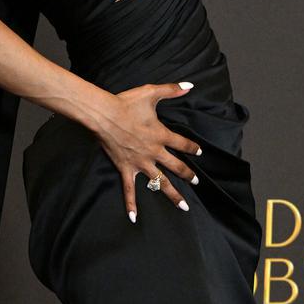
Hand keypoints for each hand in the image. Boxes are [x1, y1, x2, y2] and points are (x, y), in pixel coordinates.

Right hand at [94, 81, 202, 221]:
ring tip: (183, 206)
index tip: (199, 152)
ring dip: (172, 194)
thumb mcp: (151, 93)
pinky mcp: (126, 168)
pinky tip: (134, 218)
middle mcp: (154, 152)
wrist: (104, 114)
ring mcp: (140, 162)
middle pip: (176, 166)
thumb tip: (189, 85)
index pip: (182, 144)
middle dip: (188, 175)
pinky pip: (129, 190)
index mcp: (161, 135)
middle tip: (197, 182)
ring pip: (160, 182)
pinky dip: (131, 204)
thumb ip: (172, 90)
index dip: (192, 148)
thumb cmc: (127, 103)